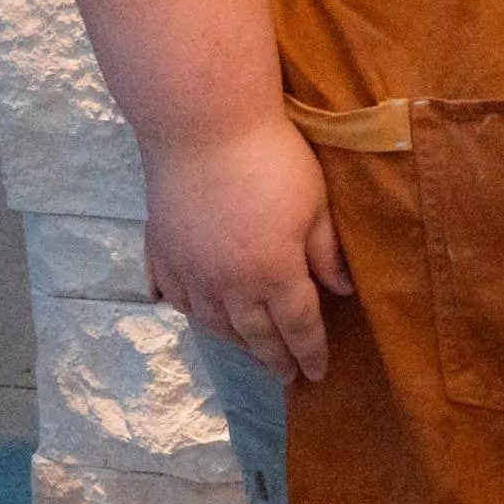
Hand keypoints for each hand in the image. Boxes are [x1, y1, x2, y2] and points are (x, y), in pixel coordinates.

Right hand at [142, 120, 354, 384]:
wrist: (202, 128)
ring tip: (250, 349)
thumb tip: (341, 290)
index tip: (317, 373)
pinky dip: (192, 314)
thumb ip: (326, 252)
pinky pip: (176, 300)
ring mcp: (190, 273)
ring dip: (235, 342)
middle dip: (274, 359)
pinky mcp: (161, 255)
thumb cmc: (271, 159)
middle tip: (285, 376)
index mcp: (274, 274)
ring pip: (213, 325)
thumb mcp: (315, 203)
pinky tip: (200, 315)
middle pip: (254, 336)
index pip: (297, 327)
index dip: (309, 352)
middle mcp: (229, 286)